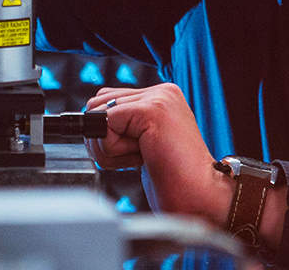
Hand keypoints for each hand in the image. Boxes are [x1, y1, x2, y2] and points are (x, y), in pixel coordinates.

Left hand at [85, 83, 231, 227]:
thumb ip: (123, 126)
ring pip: (98, 115)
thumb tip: (88, 121)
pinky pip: (106, 124)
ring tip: (142, 157)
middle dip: (104, 140)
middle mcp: (161, 92)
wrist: (200, 198)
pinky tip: (143, 157)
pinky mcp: (152, 110)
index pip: (106, 100)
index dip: (106, 133)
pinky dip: (114, 150)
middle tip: (137, 157)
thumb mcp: (143, 144)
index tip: (136, 153)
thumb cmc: (173, 180)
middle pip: (96, 104)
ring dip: (110, 147)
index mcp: (161, 97)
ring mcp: (159, 97)